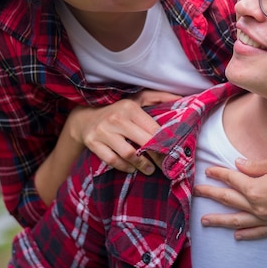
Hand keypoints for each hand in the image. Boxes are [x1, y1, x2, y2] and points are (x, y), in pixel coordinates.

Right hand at [65, 90, 179, 174]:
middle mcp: (116, 119)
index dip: (164, 143)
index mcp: (129, 107)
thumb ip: (158, 98)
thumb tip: (181, 97)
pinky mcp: (93, 143)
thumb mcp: (137, 99)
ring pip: (128, 154)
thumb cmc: (118, 110)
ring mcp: (103, 131)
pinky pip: (112, 160)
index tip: (172, 151)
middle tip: (165, 165)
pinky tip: (132, 169)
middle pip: (143, 142)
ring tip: (150, 170)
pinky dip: (124, 167)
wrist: (84, 118)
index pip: (152, 129)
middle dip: (157, 157)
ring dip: (142, 165)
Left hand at [193, 155, 266, 239]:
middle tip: (196, 192)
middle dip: (211, 194)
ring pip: (238, 220)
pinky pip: (258, 232)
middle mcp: (258, 206)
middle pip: (229, 200)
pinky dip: (246, 234)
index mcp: (256, 188)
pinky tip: (236, 235)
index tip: (208, 170)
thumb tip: (238, 164)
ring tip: (205, 221)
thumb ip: (254, 166)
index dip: (219, 173)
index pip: (232, 179)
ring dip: (219, 220)